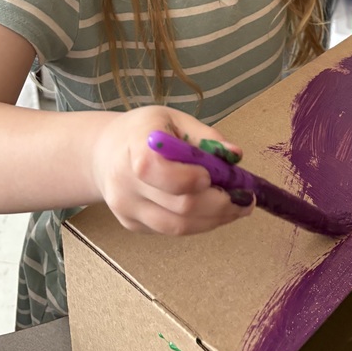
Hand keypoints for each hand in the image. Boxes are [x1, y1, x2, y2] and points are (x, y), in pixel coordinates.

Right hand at [90, 105, 253, 234]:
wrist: (104, 152)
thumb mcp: (174, 120)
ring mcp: (127, 209)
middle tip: (247, 198)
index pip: (160, 172)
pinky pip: (171, 231)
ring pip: (178, 227)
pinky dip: (199, 223)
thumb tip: (235, 155)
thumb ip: (205, 137)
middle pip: (179, 205)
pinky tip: (215, 212)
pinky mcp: (132, 225)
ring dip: (215, 220)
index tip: (216, 174)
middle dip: (221, 204)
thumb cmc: (145, 130)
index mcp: (135, 149)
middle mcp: (125, 184)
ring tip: (238, 208)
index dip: (193, 178)